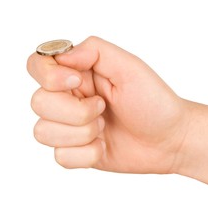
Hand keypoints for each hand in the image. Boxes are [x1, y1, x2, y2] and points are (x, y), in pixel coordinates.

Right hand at [27, 36, 188, 172]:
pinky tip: (104, 146)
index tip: (78, 83)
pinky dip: (87, 154)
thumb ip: (94, 51)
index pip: (37, 65)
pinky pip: (61, 157)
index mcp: (80, 73)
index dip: (49, 77)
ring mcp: (71, 127)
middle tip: (103, 107)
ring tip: (105, 127)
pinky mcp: (76, 151)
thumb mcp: (130, 67)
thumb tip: (61, 56)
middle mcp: (70, 98)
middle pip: (38, 102)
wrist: (170, 139)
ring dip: (81, 133)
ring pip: (43, 132)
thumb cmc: (155, 101)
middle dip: (75, 110)